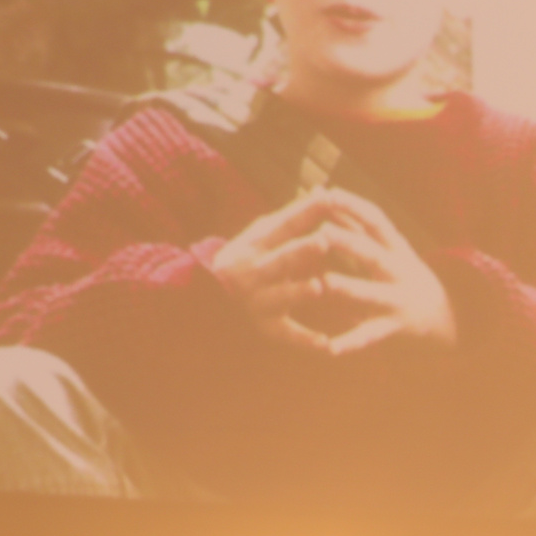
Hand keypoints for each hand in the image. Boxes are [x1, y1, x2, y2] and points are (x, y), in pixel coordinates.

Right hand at [212, 191, 353, 352]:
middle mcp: (251, 271)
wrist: (207, 303)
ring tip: (318, 288)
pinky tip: (326, 345)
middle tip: (323, 240)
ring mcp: (256, 301)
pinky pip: (286, 334)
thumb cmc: (247, 262)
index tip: (329, 198)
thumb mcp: (262, 236)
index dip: (305, 212)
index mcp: (253, 245)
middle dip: (300, 250)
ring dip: (298, 291)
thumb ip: (293, 218)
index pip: (282, 226)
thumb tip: (323, 190)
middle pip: (279, 259)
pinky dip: (305, 340)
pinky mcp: (264, 328)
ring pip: (280, 295)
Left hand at [308, 189, 456, 353]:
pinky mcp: (393, 328)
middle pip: (372, 254)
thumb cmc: (399, 273)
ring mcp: (397, 300)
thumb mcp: (384, 246)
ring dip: (349, 288)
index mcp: (395, 246)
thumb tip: (320, 190)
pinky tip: (331, 349)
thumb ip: (350, 222)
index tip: (329, 194)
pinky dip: (351, 342)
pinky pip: (370, 336)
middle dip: (349, 243)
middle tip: (321, 233)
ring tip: (326, 283)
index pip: (376, 220)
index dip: (353, 206)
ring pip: (371, 294)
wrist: (443, 316)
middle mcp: (398, 270)